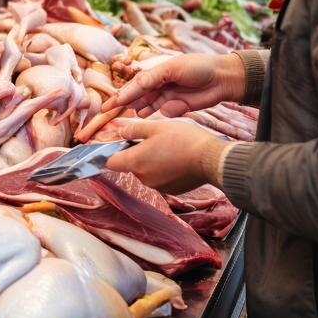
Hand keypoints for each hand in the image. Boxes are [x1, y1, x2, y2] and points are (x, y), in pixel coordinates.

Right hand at [101, 53, 244, 117]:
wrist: (223, 79)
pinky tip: (158, 112)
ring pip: (147, 107)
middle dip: (124, 106)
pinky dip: (159, 113)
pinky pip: (163, 113)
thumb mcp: (170, 69)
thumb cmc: (197, 67)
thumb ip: (149, 80)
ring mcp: (167, 97)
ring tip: (128, 118)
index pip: (133, 86)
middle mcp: (158, 86)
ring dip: (139, 111)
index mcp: (155, 73)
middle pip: (137, 98)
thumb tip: (129, 91)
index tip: (106, 106)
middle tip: (110, 116)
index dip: (119, 96)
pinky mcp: (177, 108)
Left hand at [105, 118, 223, 193]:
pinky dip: (163, 169)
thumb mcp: (155, 127)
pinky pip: (160, 178)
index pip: (109, 162)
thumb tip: (119, 131)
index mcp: (135, 162)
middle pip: (129, 165)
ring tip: (166, 147)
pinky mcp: (171, 190)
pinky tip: (175, 158)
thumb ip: (133, 130)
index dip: (106, 154)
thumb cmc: (183, 140)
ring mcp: (157, 186)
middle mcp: (143, 178)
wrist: (211, 159)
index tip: (110, 146)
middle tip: (149, 139)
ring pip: (145, 171)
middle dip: (135, 153)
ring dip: (150, 161)